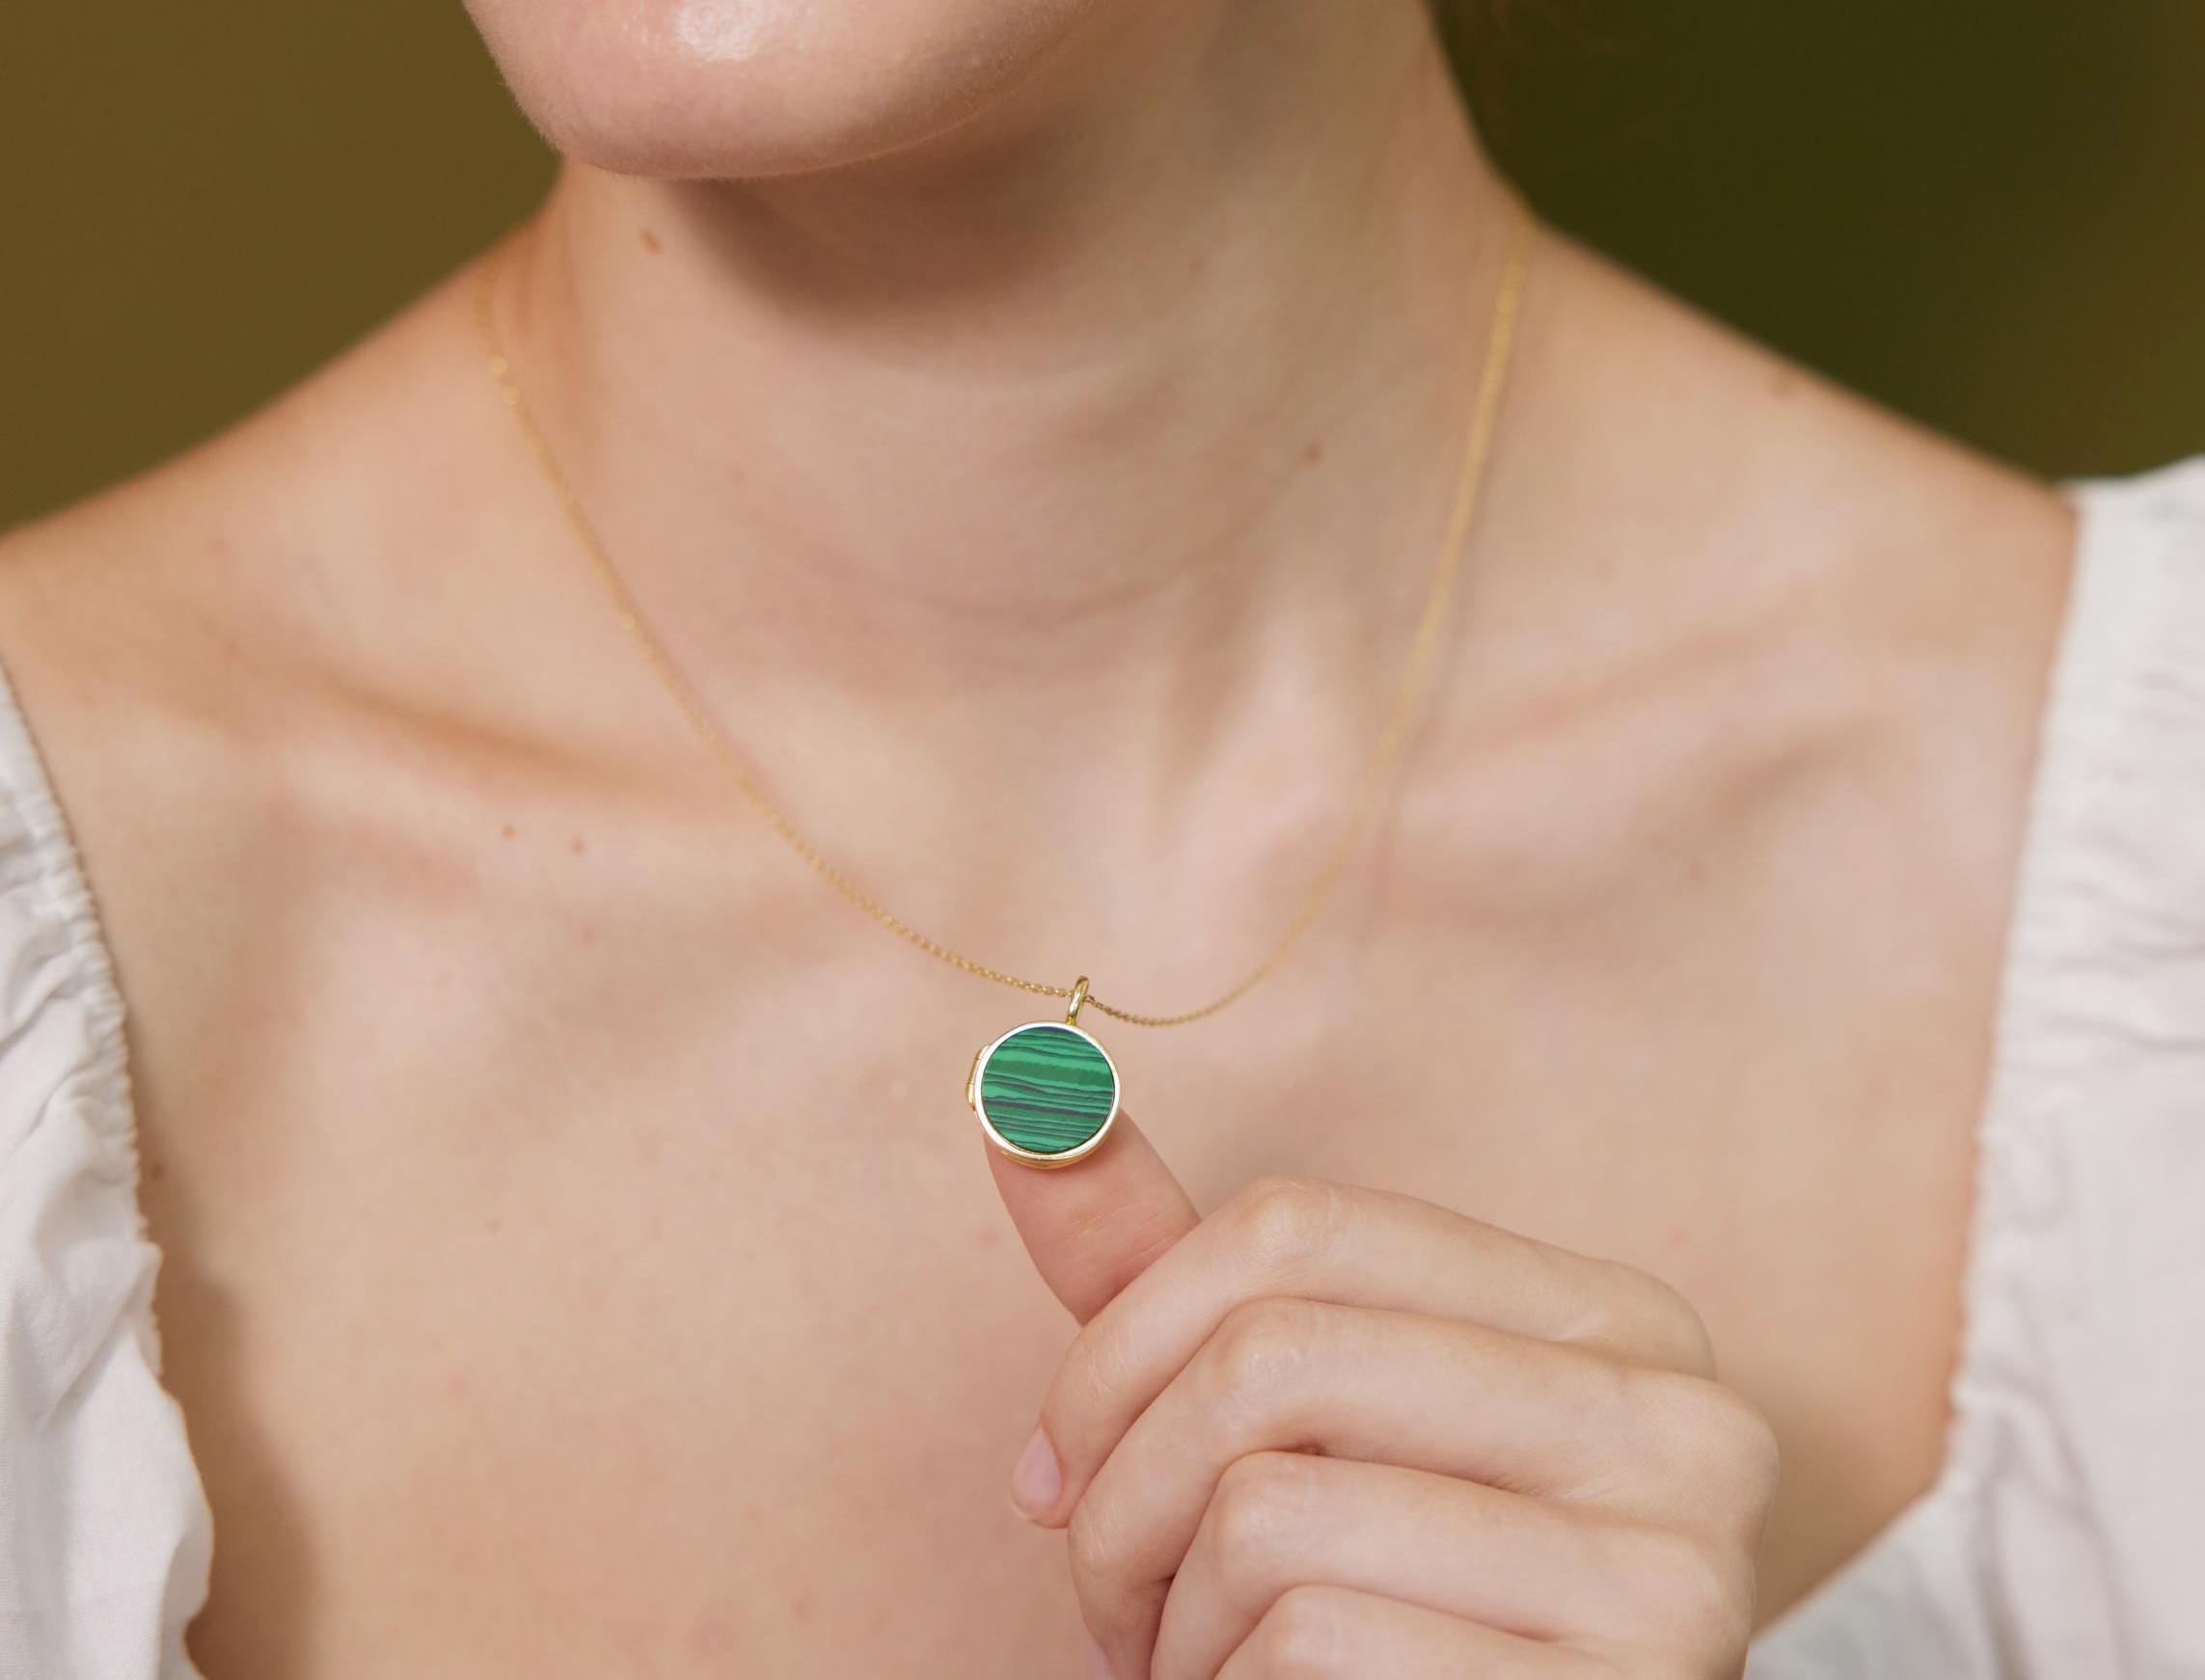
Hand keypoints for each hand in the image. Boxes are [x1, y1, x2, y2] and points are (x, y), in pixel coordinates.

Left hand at [986, 1114, 1777, 1678]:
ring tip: (1191, 1671)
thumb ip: (1166, 1276)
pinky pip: (1306, 1642)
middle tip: (1110, 1600)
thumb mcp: (1285, 1433)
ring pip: (1270, 1513)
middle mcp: (1679, 1423)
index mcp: (1610, 1321)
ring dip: (1168, 1623)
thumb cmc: (1370, 1617)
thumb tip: (1022, 1095)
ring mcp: (1671, 1573)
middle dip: (1124, 1500)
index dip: (1121, 1341)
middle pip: (1272, 1356)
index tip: (1056, 1465)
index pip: (1296, 1224)